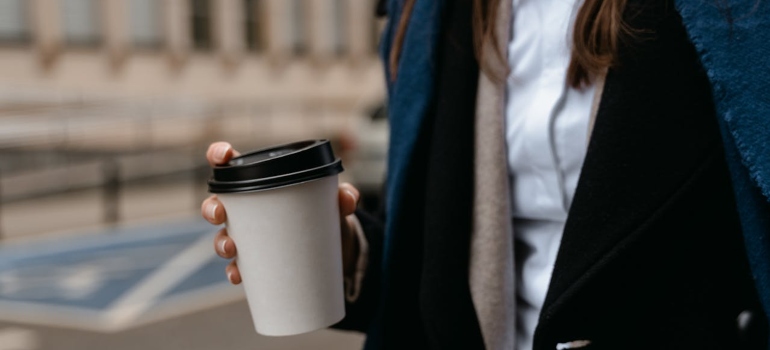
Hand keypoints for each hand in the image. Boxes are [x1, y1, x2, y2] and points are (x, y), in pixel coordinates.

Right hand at [200, 141, 360, 284]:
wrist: (336, 252)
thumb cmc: (327, 214)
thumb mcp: (336, 203)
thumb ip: (344, 196)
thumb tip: (348, 198)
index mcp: (262, 183)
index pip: (233, 165)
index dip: (219, 155)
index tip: (222, 156)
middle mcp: (249, 210)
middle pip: (217, 204)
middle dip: (211, 208)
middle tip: (220, 215)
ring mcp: (250, 237)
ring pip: (222, 237)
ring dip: (220, 243)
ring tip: (232, 249)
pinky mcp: (257, 262)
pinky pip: (238, 268)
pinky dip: (235, 272)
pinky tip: (238, 275)